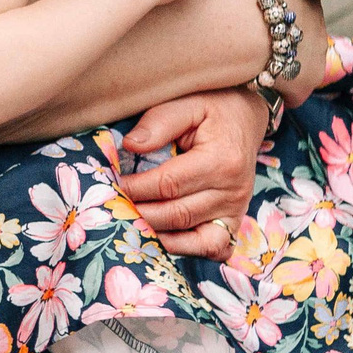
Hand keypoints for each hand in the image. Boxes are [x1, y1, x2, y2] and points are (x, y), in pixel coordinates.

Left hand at [115, 88, 262, 259]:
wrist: (245, 116)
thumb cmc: (212, 107)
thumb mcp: (187, 103)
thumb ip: (158, 122)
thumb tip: (129, 146)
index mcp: (221, 161)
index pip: (167, 184)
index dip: (134, 188)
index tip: (107, 185)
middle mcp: (233, 191)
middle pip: (175, 214)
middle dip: (138, 213)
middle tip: (108, 209)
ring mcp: (236, 210)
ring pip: (189, 236)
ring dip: (154, 233)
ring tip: (125, 223)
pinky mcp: (234, 221)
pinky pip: (211, 248)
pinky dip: (184, 249)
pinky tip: (156, 239)